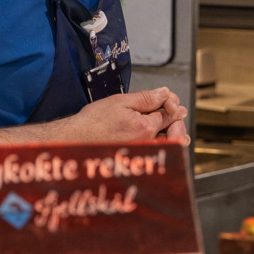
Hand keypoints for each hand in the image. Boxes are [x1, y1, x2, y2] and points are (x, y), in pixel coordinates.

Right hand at [45, 89, 187, 146]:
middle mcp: (147, 144)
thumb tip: (164, 93)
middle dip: (177, 120)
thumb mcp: (120, 101)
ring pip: (168, 145)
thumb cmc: (92, 123)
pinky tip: (156, 135)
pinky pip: (156, 152)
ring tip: (168, 123)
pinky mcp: (137, 160)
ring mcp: (143, 154)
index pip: (170, 115)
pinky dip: (162, 143)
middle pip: (174, 132)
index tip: (170, 100)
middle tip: (175, 111)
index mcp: (145, 127)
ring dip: (172, 133)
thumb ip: (146, 98)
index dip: (173, 104)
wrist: (76, 141)